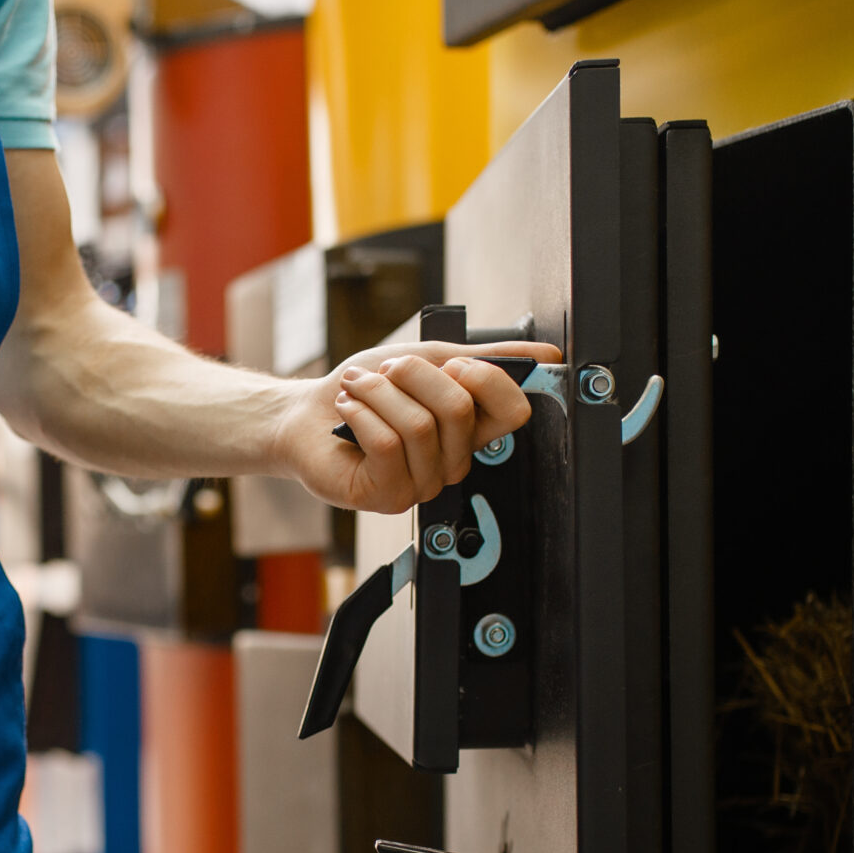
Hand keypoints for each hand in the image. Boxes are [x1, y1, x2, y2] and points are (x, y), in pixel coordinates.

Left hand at [277, 340, 561, 513]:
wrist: (307, 412)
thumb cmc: (367, 388)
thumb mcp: (431, 359)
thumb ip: (488, 357)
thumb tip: (546, 355)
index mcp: (470, 432)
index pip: (513, 411)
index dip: (486, 378)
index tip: (453, 363)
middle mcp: (452, 463)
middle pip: (459, 408)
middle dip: (413, 375)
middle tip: (386, 374)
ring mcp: (422, 485)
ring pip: (420, 425)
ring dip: (379, 392)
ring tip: (359, 390)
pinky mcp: (387, 497)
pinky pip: (387, 444)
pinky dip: (361, 413)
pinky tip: (348, 412)